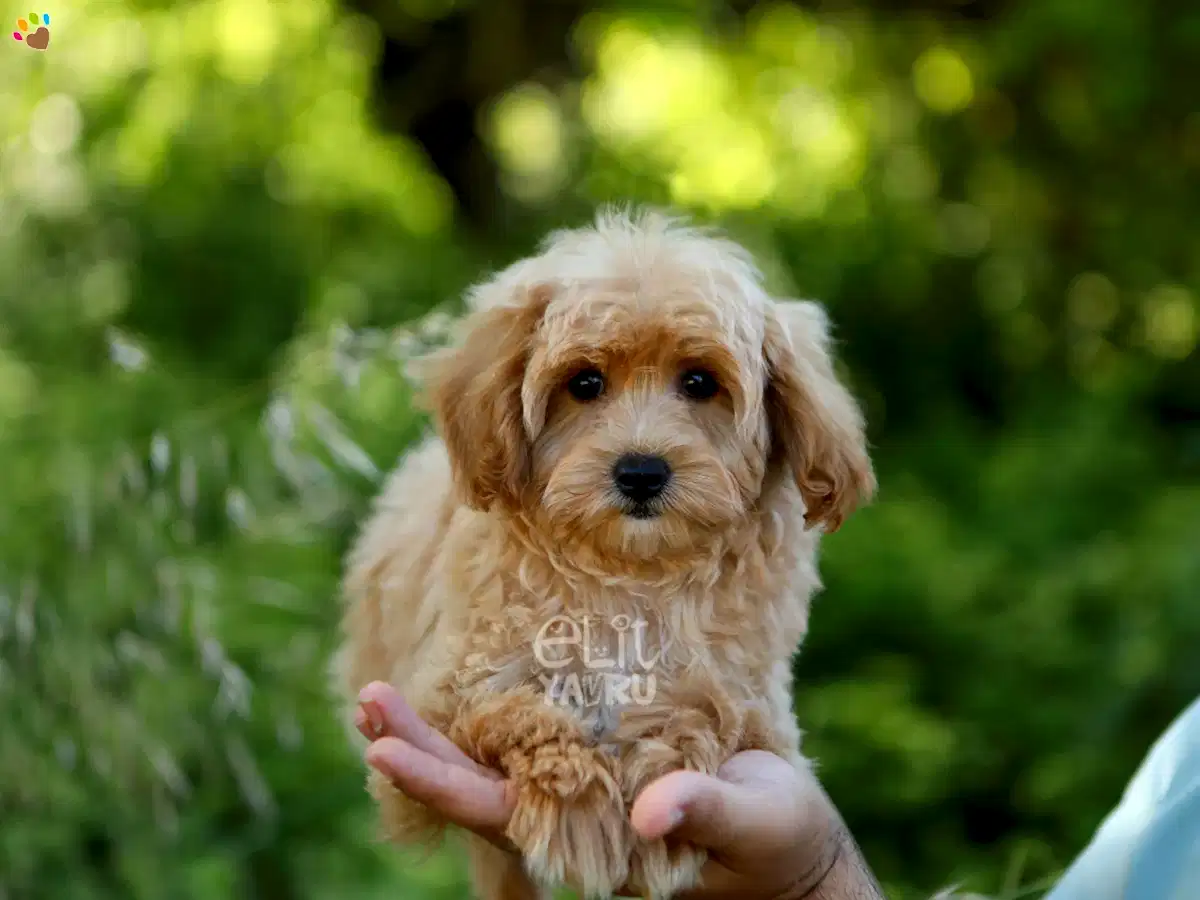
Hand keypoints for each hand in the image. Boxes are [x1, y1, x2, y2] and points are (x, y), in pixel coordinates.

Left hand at [356, 682, 855, 899]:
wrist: (781, 842)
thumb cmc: (770, 839)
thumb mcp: (751, 824)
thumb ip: (704, 813)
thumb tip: (652, 812)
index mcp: (586, 839)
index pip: (493, 812)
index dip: (436, 781)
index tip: (383, 749)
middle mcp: (565, 815)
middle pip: (471, 786)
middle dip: (413, 747)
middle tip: (366, 698)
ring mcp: (573, 788)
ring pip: (486, 765)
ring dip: (432, 732)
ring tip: (378, 694)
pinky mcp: (593, 757)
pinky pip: (522, 740)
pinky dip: (480, 717)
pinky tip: (457, 688)